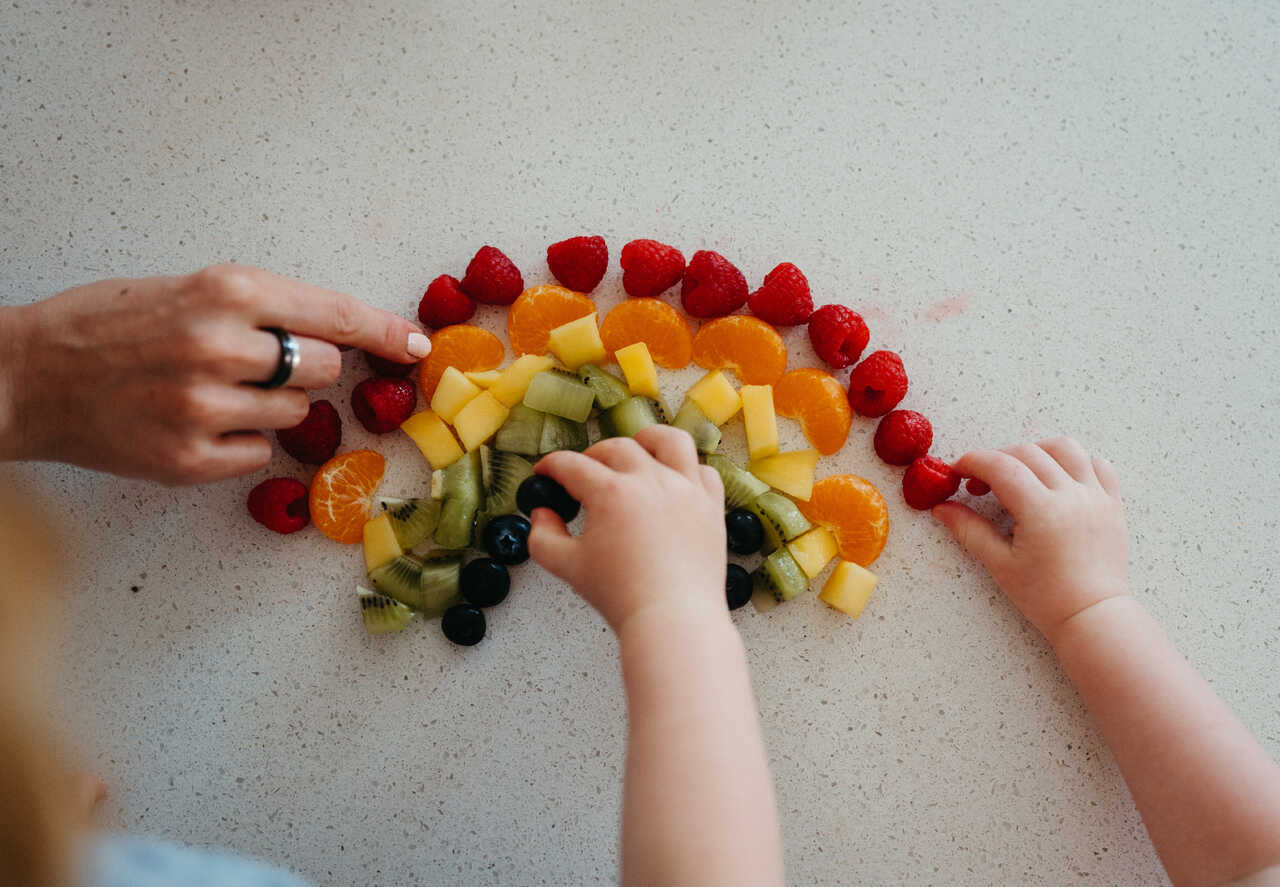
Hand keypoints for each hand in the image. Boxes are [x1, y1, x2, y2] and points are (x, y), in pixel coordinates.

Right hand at [0, 264, 428, 483]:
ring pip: (295, 415)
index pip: (336, 315)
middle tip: (254, 364)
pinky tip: (196, 423)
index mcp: (226, 291)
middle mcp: (221, 346)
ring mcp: (205, 408)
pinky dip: (240, 443)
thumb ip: (264, 309)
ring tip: (212, 391)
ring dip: (271, 406)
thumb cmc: (110, 323)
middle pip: (323, 369)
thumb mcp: (188, 289)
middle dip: (305, 369)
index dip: (386, 333)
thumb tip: (343, 333)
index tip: (418, 348)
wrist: (27, 374)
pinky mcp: (189, 460)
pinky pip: (259, 455)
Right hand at [528, 426, 727, 632]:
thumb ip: (543, 536)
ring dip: (647, 440)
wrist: (673, 619)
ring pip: (669, 441)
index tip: (545, 473)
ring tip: (637, 450)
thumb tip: (543, 513)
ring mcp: (686, 489)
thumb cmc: (621, 596)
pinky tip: (675, 479)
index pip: (572, 465)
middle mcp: (651, 481)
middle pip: (616, 447)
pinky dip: (687, 469)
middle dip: (592, 456)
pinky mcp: (711, 505)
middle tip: (584, 474)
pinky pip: (703, 470)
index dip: (551, 466)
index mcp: (611, 493)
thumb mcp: (566, 567)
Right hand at [932, 437, 1127, 643]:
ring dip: (1036, 451)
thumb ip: (969, 530)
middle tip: (980, 484)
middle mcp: (1071, 495)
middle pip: (1028, 453)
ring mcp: (1096, 496)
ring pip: (1066, 448)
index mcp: (1041, 510)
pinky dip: (1076, 463)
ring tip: (1020, 472)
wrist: (1091, 615)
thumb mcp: (999, 564)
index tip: (957, 470)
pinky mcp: (1112, 503)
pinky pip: (1098, 465)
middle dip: (996, 459)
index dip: (973, 462)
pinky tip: (1059, 479)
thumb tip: (941, 509)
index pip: (1001, 466)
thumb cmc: (1045, 596)